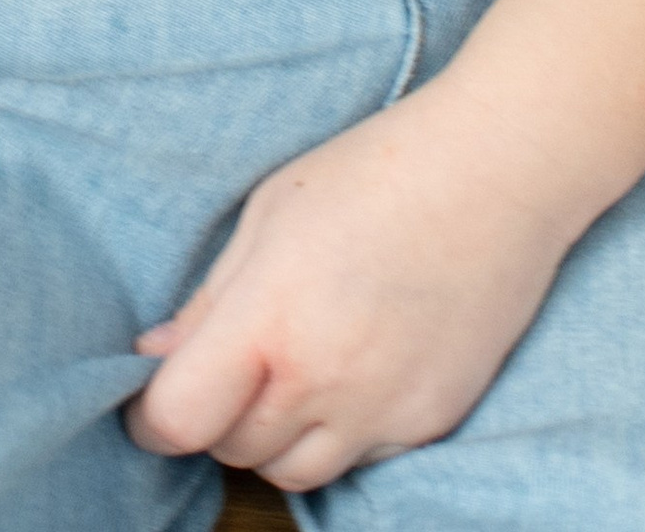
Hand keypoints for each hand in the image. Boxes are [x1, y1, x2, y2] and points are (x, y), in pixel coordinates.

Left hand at [128, 77, 578, 488]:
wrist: (496, 175)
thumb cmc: (374, 172)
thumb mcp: (270, 213)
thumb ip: (211, 300)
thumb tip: (155, 359)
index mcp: (272, 318)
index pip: (181, 418)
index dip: (151, 419)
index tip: (148, 399)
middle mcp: (325, 381)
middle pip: (233, 450)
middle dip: (214, 418)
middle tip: (224, 368)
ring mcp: (383, 411)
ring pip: (295, 472)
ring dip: (272, 438)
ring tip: (285, 372)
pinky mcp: (428, 423)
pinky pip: (358, 459)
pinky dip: (335, 432)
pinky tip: (345, 372)